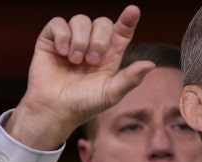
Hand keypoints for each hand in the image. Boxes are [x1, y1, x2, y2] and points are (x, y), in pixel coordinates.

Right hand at [5, 5, 155, 149]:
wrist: (56, 110)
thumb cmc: (84, 104)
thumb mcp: (111, 93)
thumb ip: (130, 78)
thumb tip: (151, 64)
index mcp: (109, 55)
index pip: (122, 31)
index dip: (128, 20)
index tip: (133, 11)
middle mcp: (91, 44)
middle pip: (102, 22)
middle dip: (99, 39)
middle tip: (92, 61)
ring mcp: (71, 41)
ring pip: (81, 20)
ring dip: (80, 40)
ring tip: (75, 61)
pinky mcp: (51, 40)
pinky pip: (58, 23)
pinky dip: (62, 36)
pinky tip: (62, 52)